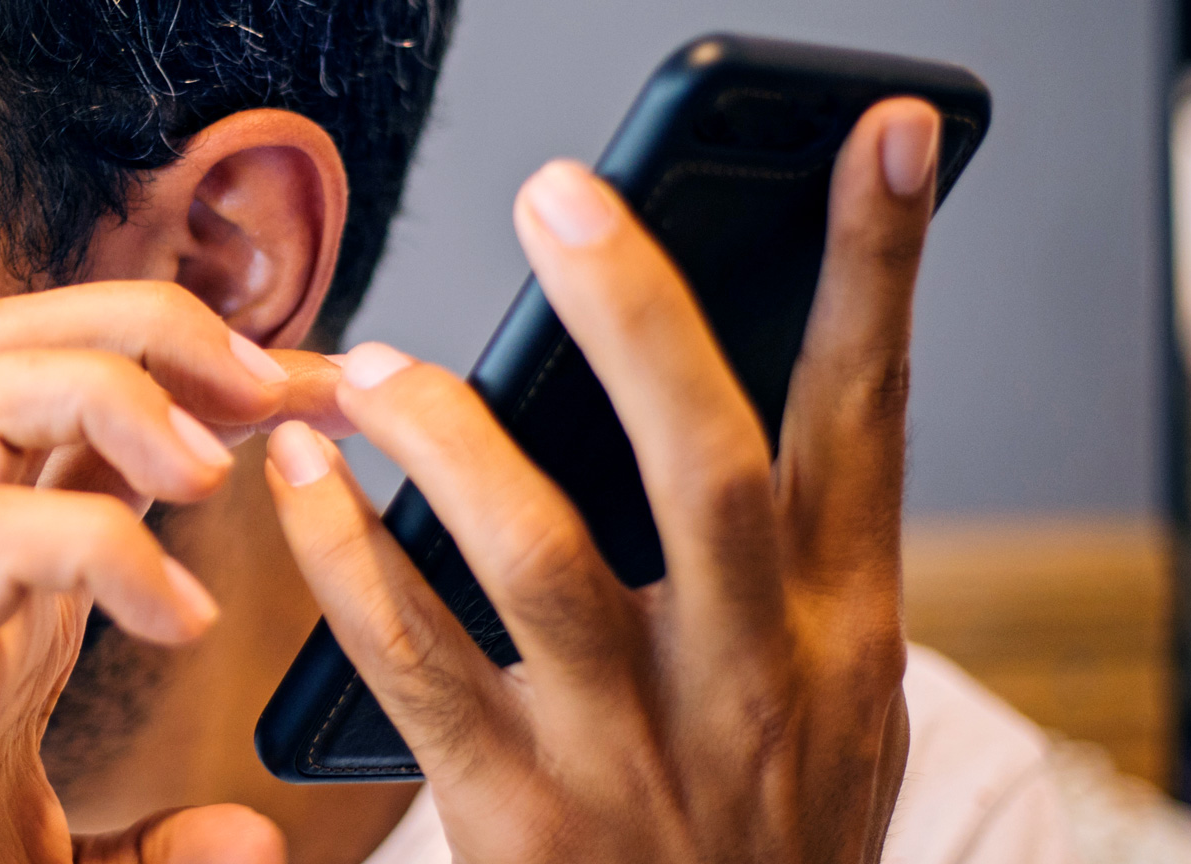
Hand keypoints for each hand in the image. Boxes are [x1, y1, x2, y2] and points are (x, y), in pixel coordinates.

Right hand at [0, 282, 344, 863]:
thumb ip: (163, 844)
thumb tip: (248, 834)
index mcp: (16, 588)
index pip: (95, 415)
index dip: (210, 375)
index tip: (323, 395)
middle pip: (10, 345)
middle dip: (148, 326)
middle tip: (272, 389)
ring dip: (112, 390)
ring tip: (215, 470)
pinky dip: (98, 544)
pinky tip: (179, 616)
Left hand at [263, 98, 939, 862]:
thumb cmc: (782, 834)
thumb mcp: (840, 700)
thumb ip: (795, 567)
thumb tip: (699, 403)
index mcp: (844, 632)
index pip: (870, 420)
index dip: (880, 272)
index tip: (880, 143)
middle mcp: (752, 681)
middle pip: (705, 465)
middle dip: (638, 315)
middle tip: (560, 199)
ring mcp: (634, 752)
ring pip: (538, 556)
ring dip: (452, 434)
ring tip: (378, 363)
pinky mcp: (523, 817)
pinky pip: (415, 666)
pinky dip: (351, 560)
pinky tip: (310, 484)